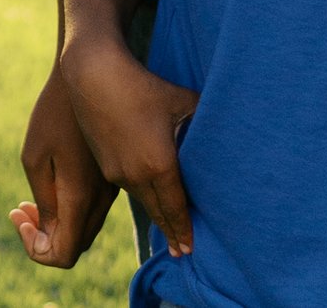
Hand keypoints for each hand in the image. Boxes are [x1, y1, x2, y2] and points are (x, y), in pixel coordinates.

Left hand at [12, 61, 116, 267]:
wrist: (86, 78)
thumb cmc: (53, 113)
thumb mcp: (35, 156)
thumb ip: (44, 201)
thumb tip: (50, 234)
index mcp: (82, 197)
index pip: (64, 254)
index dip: (37, 249)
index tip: (19, 216)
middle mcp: (103, 200)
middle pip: (75, 246)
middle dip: (45, 238)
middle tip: (21, 210)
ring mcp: (112, 190)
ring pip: (85, 230)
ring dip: (57, 225)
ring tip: (28, 201)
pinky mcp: (113, 178)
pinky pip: (92, 211)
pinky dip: (70, 211)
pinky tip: (51, 186)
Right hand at [60, 37, 195, 257]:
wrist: (93, 75)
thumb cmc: (143, 86)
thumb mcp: (182, 102)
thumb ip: (206, 119)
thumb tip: (232, 124)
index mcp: (159, 165)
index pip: (176, 208)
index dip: (184, 230)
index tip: (190, 250)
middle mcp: (137, 175)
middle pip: (158, 212)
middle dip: (171, 232)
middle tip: (181, 252)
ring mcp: (117, 171)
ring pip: (142, 200)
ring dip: (155, 214)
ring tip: (166, 226)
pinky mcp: (104, 163)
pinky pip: (127, 186)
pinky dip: (141, 195)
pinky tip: (147, 195)